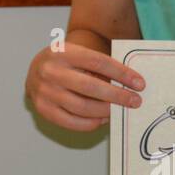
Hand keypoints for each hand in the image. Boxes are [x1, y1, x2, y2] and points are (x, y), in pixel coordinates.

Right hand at [26, 42, 145, 130]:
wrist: (35, 70)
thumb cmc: (65, 62)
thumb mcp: (78, 53)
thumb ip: (99, 65)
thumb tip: (131, 83)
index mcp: (62, 51)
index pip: (97, 62)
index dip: (121, 73)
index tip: (139, 83)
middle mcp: (50, 71)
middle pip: (90, 87)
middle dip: (117, 96)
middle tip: (135, 101)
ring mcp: (44, 92)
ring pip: (82, 107)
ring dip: (106, 111)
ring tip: (119, 110)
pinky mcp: (43, 109)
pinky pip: (72, 122)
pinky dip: (92, 123)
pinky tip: (103, 118)